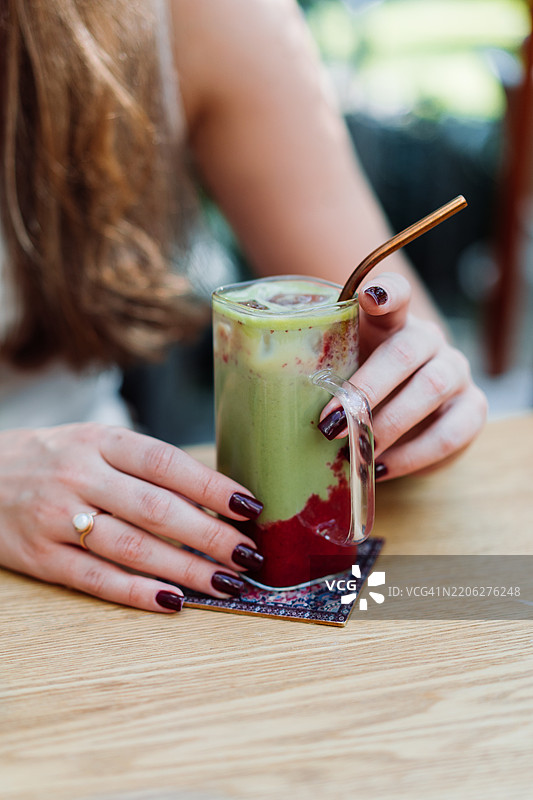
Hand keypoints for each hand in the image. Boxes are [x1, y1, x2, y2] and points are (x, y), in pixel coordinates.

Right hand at [0, 424, 263, 611]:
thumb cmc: (52, 459)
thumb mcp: (94, 444)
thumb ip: (143, 467)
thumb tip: (213, 498)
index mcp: (100, 442)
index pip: (167, 463)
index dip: (212, 487)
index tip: (250, 507)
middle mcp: (80, 476)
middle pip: (156, 509)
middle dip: (210, 534)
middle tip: (249, 554)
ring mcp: (57, 517)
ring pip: (131, 547)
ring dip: (185, 568)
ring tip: (226, 583)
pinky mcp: (40, 556)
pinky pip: (95, 579)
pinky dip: (137, 592)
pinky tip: (173, 601)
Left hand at [318, 273, 487, 478]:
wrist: (403, 419)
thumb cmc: (357, 390)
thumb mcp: (336, 373)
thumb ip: (312, 369)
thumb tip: (253, 391)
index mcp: (391, 322)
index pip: (395, 294)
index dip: (385, 292)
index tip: (370, 298)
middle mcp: (428, 340)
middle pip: (405, 351)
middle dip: (366, 389)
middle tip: (329, 425)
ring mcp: (454, 372)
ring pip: (431, 389)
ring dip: (388, 424)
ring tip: (357, 452)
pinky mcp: (471, 410)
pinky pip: (449, 433)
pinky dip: (413, 456)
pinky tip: (381, 467)